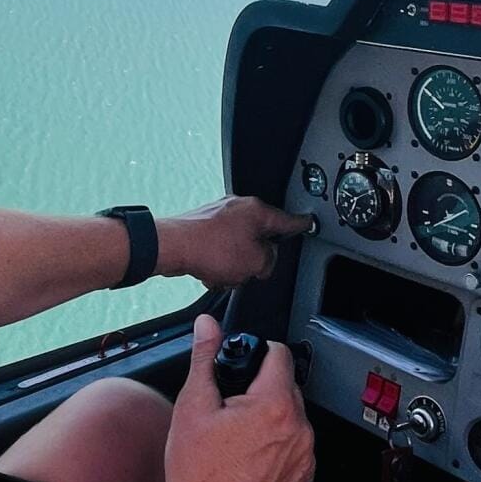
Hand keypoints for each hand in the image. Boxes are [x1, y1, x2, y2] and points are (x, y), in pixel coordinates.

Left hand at [159, 196, 311, 287]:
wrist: (172, 247)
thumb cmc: (210, 249)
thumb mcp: (256, 262)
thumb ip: (269, 261)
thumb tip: (264, 261)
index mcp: (257, 210)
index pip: (288, 219)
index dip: (301, 224)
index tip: (308, 223)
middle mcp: (238, 208)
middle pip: (260, 236)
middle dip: (255, 258)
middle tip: (249, 270)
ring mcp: (218, 215)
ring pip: (238, 246)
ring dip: (233, 264)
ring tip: (224, 273)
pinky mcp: (201, 227)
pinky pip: (218, 249)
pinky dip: (216, 263)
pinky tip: (210, 272)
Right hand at [161, 314, 315, 481]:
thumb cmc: (198, 478)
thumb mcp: (192, 407)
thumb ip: (204, 359)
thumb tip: (208, 327)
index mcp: (275, 406)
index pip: (280, 355)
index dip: (257, 353)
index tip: (240, 365)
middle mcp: (299, 430)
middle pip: (285, 386)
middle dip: (259, 389)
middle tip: (229, 409)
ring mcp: (305, 457)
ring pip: (291, 417)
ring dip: (269, 418)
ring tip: (235, 439)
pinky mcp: (303, 479)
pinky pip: (294, 446)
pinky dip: (276, 445)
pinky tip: (246, 458)